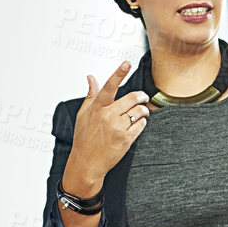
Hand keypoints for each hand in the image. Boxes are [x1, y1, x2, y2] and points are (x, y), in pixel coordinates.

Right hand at [62, 61, 150, 193]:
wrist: (87, 163)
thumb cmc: (84, 138)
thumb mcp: (83, 115)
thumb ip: (90, 95)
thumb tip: (90, 77)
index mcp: (97, 108)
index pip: (109, 86)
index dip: (119, 73)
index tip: (126, 63)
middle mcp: (108, 116)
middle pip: (132, 98)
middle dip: (141, 96)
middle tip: (143, 97)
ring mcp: (118, 128)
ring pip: (139, 111)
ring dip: (143, 110)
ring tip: (141, 113)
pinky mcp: (126, 139)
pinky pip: (141, 124)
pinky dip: (142, 122)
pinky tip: (138, 124)